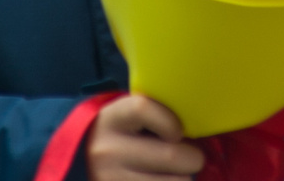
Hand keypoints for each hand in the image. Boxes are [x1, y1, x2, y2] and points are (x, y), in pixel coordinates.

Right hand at [87, 94, 204, 180]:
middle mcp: (108, 151)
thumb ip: (155, 115)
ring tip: (178, 173)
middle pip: (170, 155)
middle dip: (193, 158)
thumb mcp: (129, 117)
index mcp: (113, 119)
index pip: (143, 109)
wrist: (85, 161)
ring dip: (184, 179)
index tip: (178, 131)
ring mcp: (111, 179)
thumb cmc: (122, 134)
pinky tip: (165, 180)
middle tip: (193, 158)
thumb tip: (198, 126)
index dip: (170, 121)